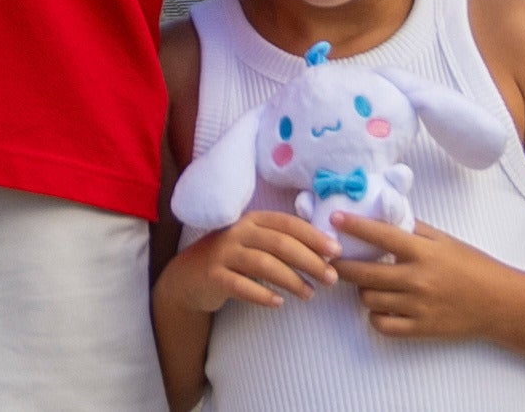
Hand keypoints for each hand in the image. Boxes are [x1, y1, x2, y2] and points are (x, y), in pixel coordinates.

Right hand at [172, 215, 341, 319]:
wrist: (188, 277)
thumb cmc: (232, 260)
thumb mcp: (254, 243)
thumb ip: (280, 243)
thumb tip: (323, 253)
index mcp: (253, 220)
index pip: (288, 223)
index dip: (314, 236)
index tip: (336, 252)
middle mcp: (238, 232)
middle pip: (280, 243)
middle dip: (309, 261)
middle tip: (331, 278)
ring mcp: (224, 253)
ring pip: (264, 264)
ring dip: (291, 280)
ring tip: (309, 294)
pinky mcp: (213, 276)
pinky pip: (241, 285)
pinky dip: (262, 294)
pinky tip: (279, 303)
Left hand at [333, 216, 524, 348]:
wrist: (499, 303)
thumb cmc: (474, 266)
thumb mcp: (447, 240)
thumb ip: (417, 229)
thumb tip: (389, 215)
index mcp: (424, 252)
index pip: (380, 236)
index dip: (354, 226)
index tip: (335, 219)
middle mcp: (417, 279)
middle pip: (365, 273)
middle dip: (343, 265)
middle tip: (335, 260)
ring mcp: (417, 306)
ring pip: (369, 299)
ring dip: (362, 291)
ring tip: (367, 284)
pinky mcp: (419, 329)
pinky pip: (382, 325)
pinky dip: (375, 316)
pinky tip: (380, 307)